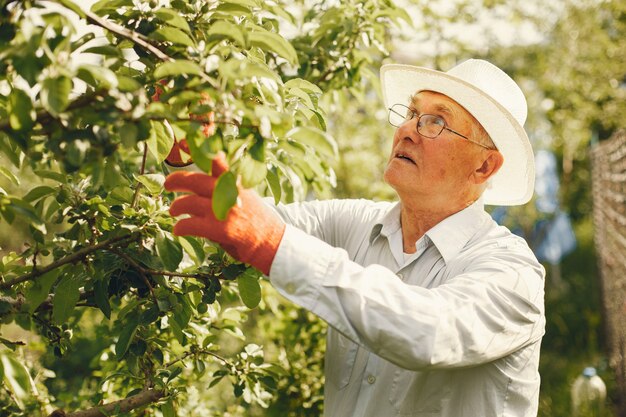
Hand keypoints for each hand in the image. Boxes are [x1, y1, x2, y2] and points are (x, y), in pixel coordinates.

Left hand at [164, 154, 285, 274]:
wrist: (272, 241)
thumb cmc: (258, 221)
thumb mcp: (246, 196)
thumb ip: (228, 188)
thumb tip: (204, 186)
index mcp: (235, 183)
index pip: (218, 162)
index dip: (202, 151)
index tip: (187, 140)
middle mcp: (228, 192)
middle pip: (195, 180)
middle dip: (177, 180)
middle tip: (168, 184)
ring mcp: (223, 210)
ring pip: (188, 203)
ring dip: (176, 207)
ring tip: (173, 211)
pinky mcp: (220, 228)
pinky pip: (190, 225)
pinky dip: (181, 227)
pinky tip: (178, 230)